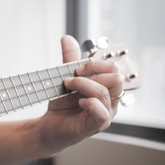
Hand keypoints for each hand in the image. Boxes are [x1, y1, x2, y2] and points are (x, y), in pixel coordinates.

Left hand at [39, 35, 123, 154]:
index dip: (96, 64)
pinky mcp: (95, 126)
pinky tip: (78, 102)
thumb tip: (67, 38)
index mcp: (106, 88)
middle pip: (116, 78)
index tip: (77, 68)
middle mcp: (110, 101)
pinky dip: (89, 103)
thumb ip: (69, 60)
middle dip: (93, 73)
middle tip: (73, 77)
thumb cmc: (61, 105)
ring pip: (105, 92)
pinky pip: (101, 113)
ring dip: (83, 85)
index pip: (114, 69)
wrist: (47, 126)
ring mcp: (104, 114)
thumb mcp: (65, 78)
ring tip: (68, 87)